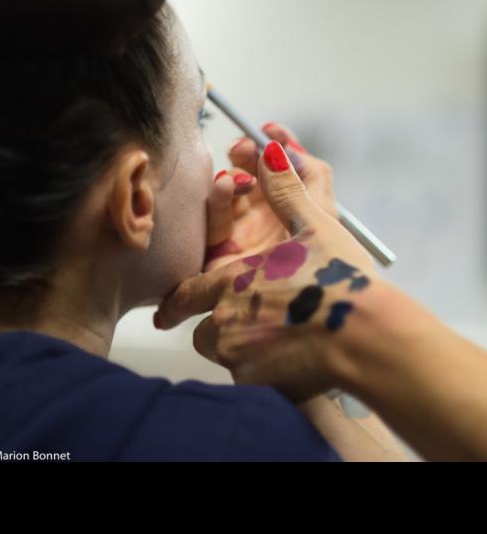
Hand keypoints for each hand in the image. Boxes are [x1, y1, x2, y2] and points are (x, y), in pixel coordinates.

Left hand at [157, 140, 376, 403]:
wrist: (367, 338)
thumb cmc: (341, 280)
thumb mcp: (315, 225)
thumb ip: (285, 191)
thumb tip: (270, 150)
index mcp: (232, 280)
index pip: (186, 294)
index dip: (176, 305)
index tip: (165, 315)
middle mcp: (226, 320)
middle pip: (203, 330)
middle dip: (217, 327)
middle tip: (238, 329)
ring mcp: (239, 356)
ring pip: (223, 354)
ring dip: (237, 348)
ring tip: (270, 342)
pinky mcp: (258, 383)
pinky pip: (245, 377)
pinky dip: (259, 370)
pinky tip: (284, 362)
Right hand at [204, 122, 337, 272]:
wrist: (329, 329)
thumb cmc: (335, 274)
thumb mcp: (320, 220)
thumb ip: (297, 180)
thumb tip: (274, 143)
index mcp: (296, 212)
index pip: (280, 171)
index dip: (273, 147)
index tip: (267, 129)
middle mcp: (267, 226)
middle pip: (248, 182)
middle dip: (244, 160)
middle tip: (242, 150)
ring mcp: (242, 245)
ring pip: (228, 203)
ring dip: (230, 184)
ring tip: (236, 179)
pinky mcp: (220, 268)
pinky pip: (214, 228)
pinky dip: (219, 204)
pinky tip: (228, 186)